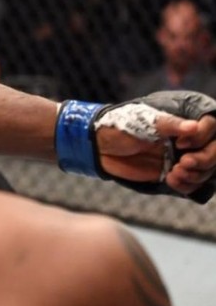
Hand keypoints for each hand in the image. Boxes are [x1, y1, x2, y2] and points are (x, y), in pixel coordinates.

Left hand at [95, 114, 215, 193]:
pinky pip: (192, 183)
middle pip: (215, 151)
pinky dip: (187, 185)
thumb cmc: (122, 125)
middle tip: (184, 163)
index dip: (203, 138)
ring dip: (196, 175)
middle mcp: (189, 138)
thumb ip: (170, 125)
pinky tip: (172, 180)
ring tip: (175, 173)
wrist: (101, 146)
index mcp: (184, 120)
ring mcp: (183, 156)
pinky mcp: (174, 172)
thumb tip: (194, 127)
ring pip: (207, 169)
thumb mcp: (145, 121)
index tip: (181, 144)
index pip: (212, 127)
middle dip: (205, 160)